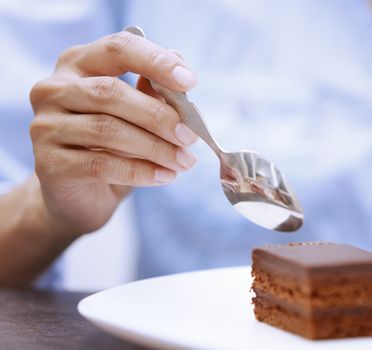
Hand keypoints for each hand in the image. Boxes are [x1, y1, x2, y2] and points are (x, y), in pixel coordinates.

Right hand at [29, 31, 198, 236]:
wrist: (80, 194)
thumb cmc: (113, 146)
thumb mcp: (137, 116)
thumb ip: (154, 94)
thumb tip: (183, 78)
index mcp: (79, 64)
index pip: (117, 49)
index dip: (156, 62)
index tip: (190, 82)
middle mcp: (54, 89)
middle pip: (110, 92)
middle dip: (158, 115)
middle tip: (190, 136)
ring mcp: (46, 126)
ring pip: (107, 130)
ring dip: (155, 147)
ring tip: (184, 161)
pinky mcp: (49, 164)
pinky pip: (101, 165)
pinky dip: (140, 171)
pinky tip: (166, 176)